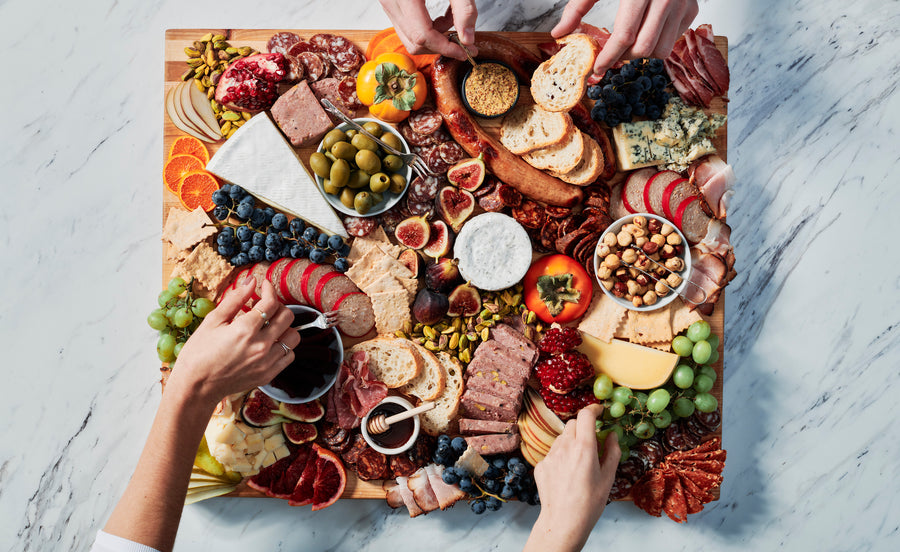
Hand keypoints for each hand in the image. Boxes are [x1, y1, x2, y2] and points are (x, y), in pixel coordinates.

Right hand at [165, 276, 299, 405]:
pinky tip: (269, 343)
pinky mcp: (268, 375)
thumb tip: (251, 280)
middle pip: (287, 317)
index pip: (271, 302)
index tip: (264, 287)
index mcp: (245, 329)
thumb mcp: (213, 321)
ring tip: (269, 326)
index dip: (269, 290)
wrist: (196, 386)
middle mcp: (261, 346)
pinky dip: (284, 346)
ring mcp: (267, 362)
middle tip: (265, 307)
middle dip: (278, 307)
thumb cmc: (199, 352)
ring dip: (284, 327)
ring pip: (293, 337)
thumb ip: (235, 299)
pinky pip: (289, 356)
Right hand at [378, 0, 478, 59]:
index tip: (465, 51)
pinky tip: (440, 16)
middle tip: (462, 41)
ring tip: (452, 21)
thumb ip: (464, 9)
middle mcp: (391, 0)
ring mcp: (387, 2)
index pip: (423, 35)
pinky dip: (425, 27)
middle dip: (440, 45)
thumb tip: (468, 38)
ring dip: (433, 36)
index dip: (445, 48)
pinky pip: (405, 25)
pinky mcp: (390, 2)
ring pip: (408, 36)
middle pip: (413, 42)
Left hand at [525, 404, 619, 551]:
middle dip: (583, 426)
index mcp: (583, 447)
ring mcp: (550, 455)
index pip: (586, 415)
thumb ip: (612, 451)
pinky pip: (553, 453)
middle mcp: (564, 447)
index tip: (600, 411)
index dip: (594, 409)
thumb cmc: (590, 502)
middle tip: (592, 440)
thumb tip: (612, 434)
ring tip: (580, 463)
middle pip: (573, 424)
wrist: (564, 521)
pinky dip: (561, 456)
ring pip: (562, 438)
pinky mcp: (540, 465)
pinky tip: (567, 474)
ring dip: (572, 442)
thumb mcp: (608, 477)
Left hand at [551, 0, 698, 75]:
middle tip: (613, 53)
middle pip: (644, 48)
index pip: (625, 36)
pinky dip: (659, 41)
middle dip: (625, 57)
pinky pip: (674, 39)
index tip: (598, 67)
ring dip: (642, 53)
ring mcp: (682, 4)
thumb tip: (560, 33)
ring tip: (629, 43)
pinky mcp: (691, 8)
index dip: (609, 56)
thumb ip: (578, 6)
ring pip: (662, 49)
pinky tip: (647, 30)